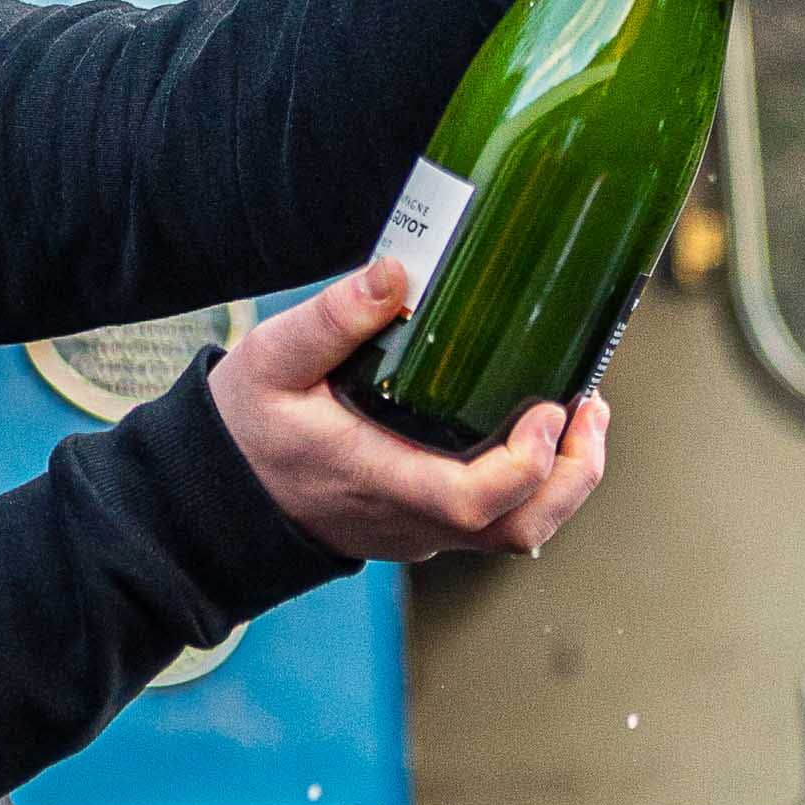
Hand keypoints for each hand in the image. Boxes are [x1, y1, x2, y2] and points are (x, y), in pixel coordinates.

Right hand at [207, 261, 610, 562]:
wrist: (215, 496)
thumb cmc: (245, 429)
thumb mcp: (271, 361)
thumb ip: (331, 319)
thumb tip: (395, 273)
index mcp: (378, 481)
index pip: (473, 503)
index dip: (526, 463)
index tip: (548, 407)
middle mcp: (409, 519)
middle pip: (519, 528)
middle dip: (571, 474)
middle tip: (589, 407)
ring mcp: (419, 530)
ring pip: (516, 531)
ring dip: (561, 480)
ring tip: (578, 413)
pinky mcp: (421, 524)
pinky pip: (495, 520)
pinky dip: (532, 482)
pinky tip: (535, 426)